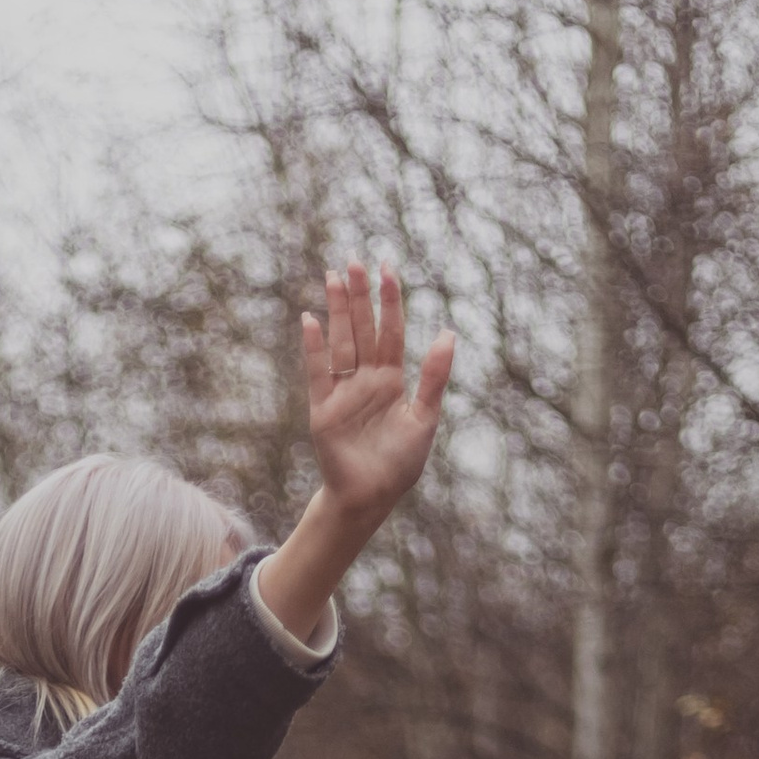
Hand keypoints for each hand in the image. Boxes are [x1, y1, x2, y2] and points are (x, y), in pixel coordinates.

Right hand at [303, 260, 453, 533]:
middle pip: (362, 329)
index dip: (389, 301)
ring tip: (332, 277)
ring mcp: (343, 391)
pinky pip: (318, 372)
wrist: (371, 497)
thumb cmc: (400, 463)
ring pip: (340, 342)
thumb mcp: (425, 418)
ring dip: (337, 311)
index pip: (390, 331)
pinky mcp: (322, 408)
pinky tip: (311, 320)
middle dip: (358, 296)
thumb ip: (434, 377)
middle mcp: (366, 379)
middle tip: (354, 261)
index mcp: (392, 379)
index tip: (387, 269)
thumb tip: (448, 333)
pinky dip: (314, 347)